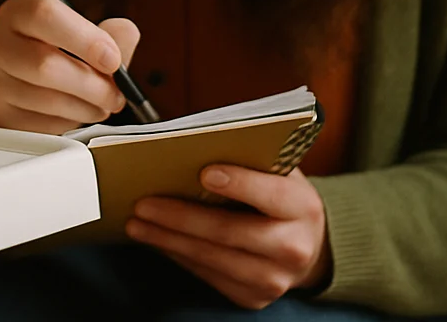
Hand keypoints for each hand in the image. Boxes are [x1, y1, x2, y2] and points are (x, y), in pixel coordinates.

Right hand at [0, 0, 139, 132]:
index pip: (44, 15)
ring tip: (99, 106)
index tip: (112, 60)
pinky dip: (66, 125)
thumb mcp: (87, 36)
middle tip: (114, 94)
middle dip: (91, 85)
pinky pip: (38, 125)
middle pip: (44, 64)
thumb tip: (124, 34)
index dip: (85, 39)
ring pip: (44, 99)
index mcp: (18, 12)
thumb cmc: (59, 52)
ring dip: (83, 108)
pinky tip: (76, 115)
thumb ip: (112, 34)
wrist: (28, 78)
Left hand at [126, 166, 330, 308]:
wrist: (309, 247)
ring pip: (212, 259)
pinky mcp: (253, 297)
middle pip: (229, 232)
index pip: (271, 195)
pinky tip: (157, 239)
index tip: (203, 172)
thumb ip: (249, 161)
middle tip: (144, 204)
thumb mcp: (278, 173)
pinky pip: (208, 276)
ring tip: (137, 224)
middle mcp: (293, 248)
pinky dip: (178, 255)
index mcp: (303, 208)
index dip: (239, 184)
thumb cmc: (281, 199)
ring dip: (168, 240)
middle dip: (181, 217)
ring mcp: (273, 279)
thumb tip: (194, 147)